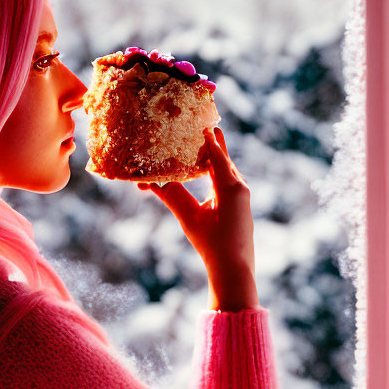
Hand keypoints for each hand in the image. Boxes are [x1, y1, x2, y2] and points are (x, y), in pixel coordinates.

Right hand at [139, 127, 258, 310]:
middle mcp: (239, 185)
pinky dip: (213, 169)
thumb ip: (171, 196)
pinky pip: (225, 178)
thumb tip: (148, 181)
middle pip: (221, 156)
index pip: (216, 152)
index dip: (205, 136)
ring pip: (223, 166)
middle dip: (207, 141)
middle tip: (193, 124)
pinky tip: (202, 167)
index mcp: (230, 185)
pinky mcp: (238, 202)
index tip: (195, 119)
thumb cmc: (212, 245)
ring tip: (196, 140)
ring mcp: (241, 193)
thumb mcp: (189, 218)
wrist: (234, 270)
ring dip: (210, 154)